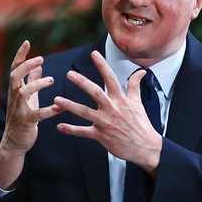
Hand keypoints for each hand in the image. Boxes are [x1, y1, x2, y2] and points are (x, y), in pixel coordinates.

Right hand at [0, 40, 60, 187]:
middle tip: (41, 58)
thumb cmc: (22, 116)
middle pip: (14, 77)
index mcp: (15, 90)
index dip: (20, 55)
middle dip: (26, 66)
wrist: (15, 142)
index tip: (27, 42)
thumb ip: (32, 80)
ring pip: (23, 93)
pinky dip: (50, 110)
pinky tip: (61, 107)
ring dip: (37, 84)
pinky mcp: (27, 122)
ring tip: (51, 79)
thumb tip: (39, 65)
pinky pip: (38, 115)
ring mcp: (19, 110)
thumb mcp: (28, 97)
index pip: (15, 68)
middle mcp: (14, 97)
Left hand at [54, 50, 162, 174]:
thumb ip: (135, 85)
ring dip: (70, 106)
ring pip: (85, 112)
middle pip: (95, 92)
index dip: (102, 65)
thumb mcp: (138, 102)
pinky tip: (60, 126)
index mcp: (121, 99)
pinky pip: (83, 132)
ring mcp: (106, 123)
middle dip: (82, 82)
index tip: (94, 53)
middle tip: (69, 74)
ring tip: (56, 100)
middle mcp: (112, 109)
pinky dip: (71, 130)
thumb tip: (140, 71)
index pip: (111, 78)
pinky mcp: (101, 136)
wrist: (145, 147)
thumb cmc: (141, 124)